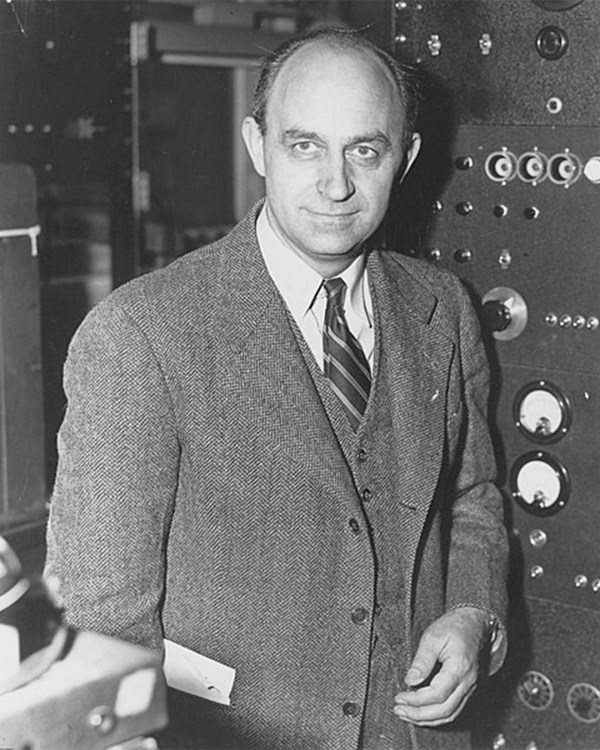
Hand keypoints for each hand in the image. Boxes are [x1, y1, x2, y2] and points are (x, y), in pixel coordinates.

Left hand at [393, 607, 489, 726]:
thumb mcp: (433, 637)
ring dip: (427, 719)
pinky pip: (453, 710)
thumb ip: (422, 660)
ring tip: (406, 715)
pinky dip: (436, 716)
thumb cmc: (454, 627)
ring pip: (449, 714)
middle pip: (444, 711)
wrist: (473, 624)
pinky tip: (422, 713)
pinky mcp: (466, 689)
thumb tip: (410, 681)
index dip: (416, 700)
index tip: (399, 698)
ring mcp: (469, 688)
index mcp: (459, 668)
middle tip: (399, 710)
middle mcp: (467, 683)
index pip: (437, 694)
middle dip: (419, 715)